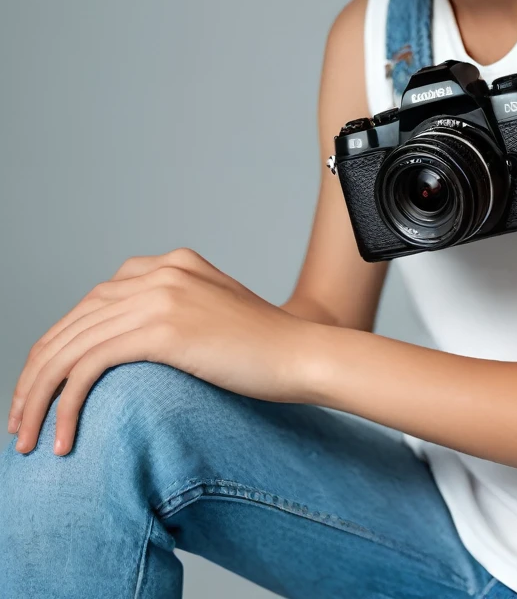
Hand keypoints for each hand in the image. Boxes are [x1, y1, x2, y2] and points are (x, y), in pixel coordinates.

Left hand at [7, 247, 313, 455]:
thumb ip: (168, 316)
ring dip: (40, 396)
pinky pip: (91, 365)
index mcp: (168, 263)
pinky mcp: (163, 327)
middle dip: (36, 375)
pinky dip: (67, 403)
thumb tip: (119, 353)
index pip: (90, 304)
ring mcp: (161, 294)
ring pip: (72, 346)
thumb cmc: (263, 350)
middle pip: (72, 323)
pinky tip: (63, 437)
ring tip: (27, 438)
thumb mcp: (209, 318)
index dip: (56, 349)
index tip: (41, 390)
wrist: (303, 352)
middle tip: (19, 421)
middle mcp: (158, 270)